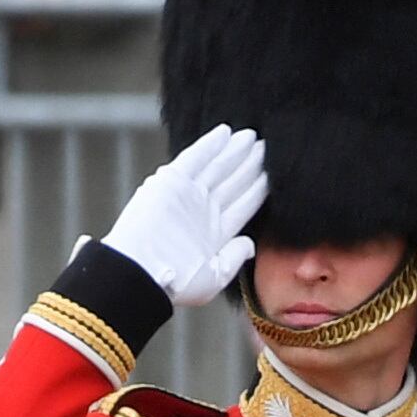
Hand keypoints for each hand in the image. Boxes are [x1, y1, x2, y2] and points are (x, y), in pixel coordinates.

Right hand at [100, 123, 268, 306]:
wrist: (141, 273)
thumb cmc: (176, 284)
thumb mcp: (214, 276)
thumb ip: (234, 256)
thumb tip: (251, 245)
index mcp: (216, 232)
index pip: (244, 204)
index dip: (258, 188)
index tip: (275, 174)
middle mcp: (204, 210)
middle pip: (233, 182)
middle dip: (250, 164)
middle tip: (267, 145)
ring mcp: (188, 195)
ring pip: (218, 167)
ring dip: (235, 151)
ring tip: (252, 136)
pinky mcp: (171, 183)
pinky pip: (195, 158)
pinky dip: (209, 145)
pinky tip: (225, 132)